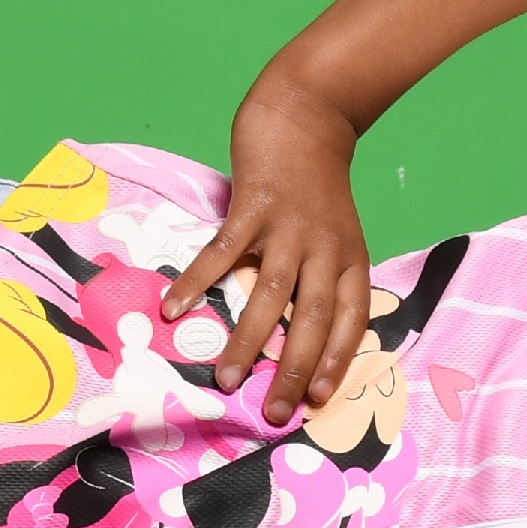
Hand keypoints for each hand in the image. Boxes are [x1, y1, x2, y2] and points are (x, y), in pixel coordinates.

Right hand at [169, 74, 371, 424]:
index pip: (351, 320)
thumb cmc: (317, 185)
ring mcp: (288, 225)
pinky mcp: (253, 203)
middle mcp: (324, 248)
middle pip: (314, 318)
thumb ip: (323, 278)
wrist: (306, 114)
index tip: (320, 402)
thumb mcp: (338, 234)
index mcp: (349, 259)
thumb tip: (299, 337)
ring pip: (269, 293)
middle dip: (295, 370)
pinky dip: (198, 281)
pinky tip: (175, 309)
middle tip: (273, 413)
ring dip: (248, 339)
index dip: (338, 361)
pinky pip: (222, 251)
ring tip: (225, 378)